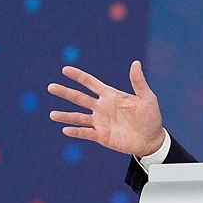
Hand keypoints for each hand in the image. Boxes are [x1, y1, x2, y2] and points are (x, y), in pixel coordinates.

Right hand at [47, 61, 166, 157]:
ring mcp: (100, 122)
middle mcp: (102, 108)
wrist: (152, 140)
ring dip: (65, 115)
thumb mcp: (147, 98)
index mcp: (110, 96)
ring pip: (78, 117)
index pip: (91, 83)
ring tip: (52, 115)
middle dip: (65, 92)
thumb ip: (138, 82)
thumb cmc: (151, 117)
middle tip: (50, 87)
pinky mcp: (101, 136)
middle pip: (79, 98)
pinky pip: (86, 133)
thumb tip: (135, 63)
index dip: (78, 76)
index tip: (65, 69)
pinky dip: (76, 132)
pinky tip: (65, 130)